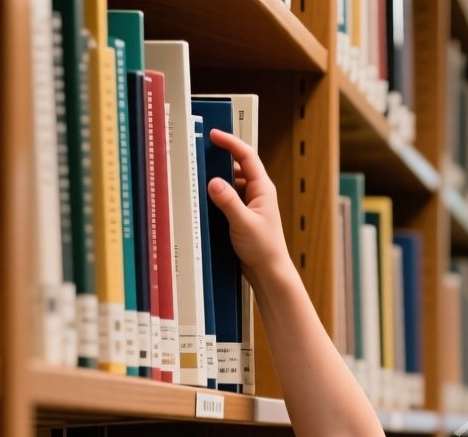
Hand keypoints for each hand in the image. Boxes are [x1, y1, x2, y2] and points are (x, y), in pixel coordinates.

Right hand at [206, 128, 289, 279]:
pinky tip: (204, 198)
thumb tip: (213, 182)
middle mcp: (257, 192)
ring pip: (230, 183)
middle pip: (237, 167)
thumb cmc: (264, 249)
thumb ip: (228, 202)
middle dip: (219, 160)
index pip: (247, 156)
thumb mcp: (243, 223)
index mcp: (263, 189)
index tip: (214, 135)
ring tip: (198, 177)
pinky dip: (216, 195)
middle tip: (199, 157)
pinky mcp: (242, 214)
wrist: (269, 271)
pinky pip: (227, 197)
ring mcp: (250, 203)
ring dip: (217, 180)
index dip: (231, 142)